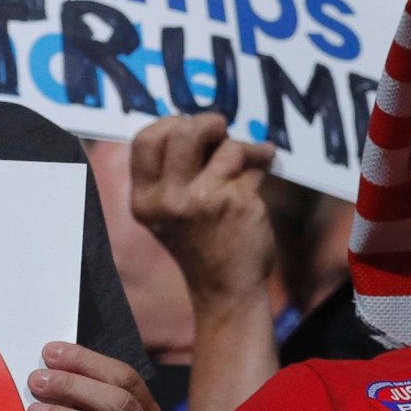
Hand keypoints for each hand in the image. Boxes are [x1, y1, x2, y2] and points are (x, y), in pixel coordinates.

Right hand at [128, 115, 277, 303]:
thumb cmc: (198, 243)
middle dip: (206, 123)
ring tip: (247, 153)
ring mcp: (204, 201)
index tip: (186, 126)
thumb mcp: (166, 213)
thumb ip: (170, 173)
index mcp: (145, 201)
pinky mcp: (238, 202)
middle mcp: (168, 201)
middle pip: (182, 131)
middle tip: (219, 129)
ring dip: (240, 144)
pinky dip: (262, 156)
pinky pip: (251, 162)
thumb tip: (197, 122)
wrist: (226, 288)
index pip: (145, 140)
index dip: (168, 124)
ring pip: (225, 145)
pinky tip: (266, 159)